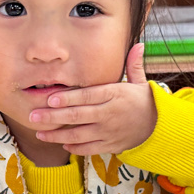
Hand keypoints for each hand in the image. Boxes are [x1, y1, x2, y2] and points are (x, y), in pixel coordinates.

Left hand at [29, 43, 156, 154]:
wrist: (160, 127)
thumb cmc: (144, 102)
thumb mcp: (140, 82)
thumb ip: (133, 65)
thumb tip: (138, 44)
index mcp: (115, 95)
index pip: (87, 95)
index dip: (68, 98)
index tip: (50, 99)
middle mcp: (110, 114)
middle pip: (78, 115)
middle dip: (53, 116)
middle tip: (33, 115)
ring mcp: (109, 132)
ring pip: (79, 135)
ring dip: (57, 135)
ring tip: (39, 133)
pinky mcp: (110, 145)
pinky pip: (89, 148)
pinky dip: (74, 147)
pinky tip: (61, 143)